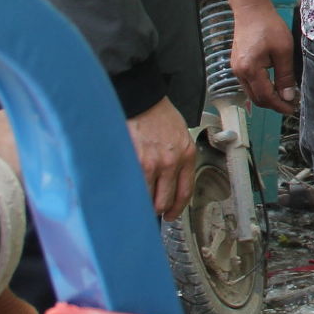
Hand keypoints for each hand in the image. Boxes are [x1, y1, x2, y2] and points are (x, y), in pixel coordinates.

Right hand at [128, 96, 198, 218]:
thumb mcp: (180, 135)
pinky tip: (126, 195)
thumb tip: (170, 181)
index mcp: (186, 155)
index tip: (171, 214)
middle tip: (151, 211)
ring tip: (136, 203)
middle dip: (157, 209)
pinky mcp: (135, 162)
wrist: (142, 99)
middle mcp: (171, 162)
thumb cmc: (158, 114)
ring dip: (142, 204)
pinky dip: (130, 194)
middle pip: (165, 201)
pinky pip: (133, 188)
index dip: (177, 208)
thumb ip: (178, 158)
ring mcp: (152, 164)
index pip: (184, 192)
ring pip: (148, 199)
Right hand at [228, 0, 297, 113]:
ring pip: (252, 93)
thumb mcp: (283, 51)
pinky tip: (273, 85)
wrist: (251, 10)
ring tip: (284, 96)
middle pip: (256, 98)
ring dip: (267, 97)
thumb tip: (288, 96)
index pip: (265, 97)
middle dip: (274, 104)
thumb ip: (285, 76)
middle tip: (290, 104)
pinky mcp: (237, 64)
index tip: (292, 109)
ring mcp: (236, 69)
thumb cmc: (268, 26)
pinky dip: (261, 88)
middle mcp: (239, 72)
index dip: (280, 106)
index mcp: (250, 69)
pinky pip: (249, 84)